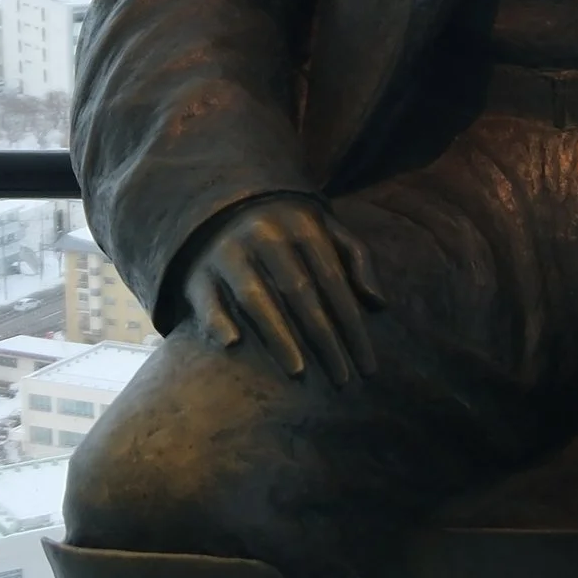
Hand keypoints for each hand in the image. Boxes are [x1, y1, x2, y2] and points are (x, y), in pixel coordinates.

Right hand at [182, 198, 383, 383]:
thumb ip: (357, 259)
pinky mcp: (198, 268)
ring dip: (277, 335)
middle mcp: (265, 235)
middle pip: (298, 293)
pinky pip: (205, 297)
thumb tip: (379, 305)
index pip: (334, 282)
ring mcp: (228, 250)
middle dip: (323, 339)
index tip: (366, 366)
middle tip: (341, 379)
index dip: (352, 326)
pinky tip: (232, 344)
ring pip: (254, 297)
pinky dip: (216, 318)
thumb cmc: (289, 226)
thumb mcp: (327, 229)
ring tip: (299, 371)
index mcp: (302, 225)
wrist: (224, 199)